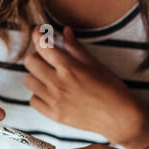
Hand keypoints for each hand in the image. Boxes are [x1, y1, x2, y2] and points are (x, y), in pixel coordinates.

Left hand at [24, 27, 140, 140]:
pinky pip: (34, 101)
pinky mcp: (55, 115)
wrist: (119, 118)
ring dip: (36, 75)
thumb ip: (76, 48)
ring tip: (47, 76)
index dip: (37, 35)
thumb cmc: (112, 89)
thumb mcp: (96, 65)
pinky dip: (38, 95)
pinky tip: (49, 93)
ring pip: (29, 81)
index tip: (38, 32)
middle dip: (36, 55)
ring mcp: (55, 101)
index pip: (43, 45)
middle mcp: (58, 83)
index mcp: (69, 67)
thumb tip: (65, 31)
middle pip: (30, 62)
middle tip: (46, 58)